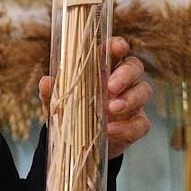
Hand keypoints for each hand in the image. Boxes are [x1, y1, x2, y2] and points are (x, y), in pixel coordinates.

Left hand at [38, 37, 152, 158]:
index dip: (118, 45)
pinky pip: (141, 123)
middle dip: (126, 74)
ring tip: (111, 108)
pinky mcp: (136, 124)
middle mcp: (122, 82)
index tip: (117, 47)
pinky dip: (127, 126)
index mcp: (103, 68)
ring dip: (130, 99)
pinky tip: (110, 129)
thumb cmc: (71, 114)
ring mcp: (133, 103)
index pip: (115, 50)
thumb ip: (52, 93)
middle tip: (111, 86)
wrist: (80, 144)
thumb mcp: (57, 104)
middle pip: (135, 66)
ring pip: (144, 91)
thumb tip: (46, 81)